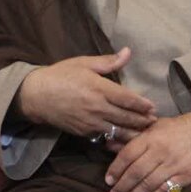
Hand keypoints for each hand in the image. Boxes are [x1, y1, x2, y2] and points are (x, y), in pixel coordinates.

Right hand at [15, 47, 156, 142]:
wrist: (36, 96)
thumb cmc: (60, 75)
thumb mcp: (83, 63)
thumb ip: (108, 61)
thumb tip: (128, 52)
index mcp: (99, 88)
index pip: (127, 99)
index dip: (142, 104)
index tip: (152, 106)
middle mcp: (97, 107)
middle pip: (126, 117)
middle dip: (142, 120)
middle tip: (154, 121)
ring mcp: (91, 122)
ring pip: (118, 131)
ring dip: (133, 132)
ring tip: (144, 133)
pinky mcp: (84, 133)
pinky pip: (105, 138)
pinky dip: (117, 139)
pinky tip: (124, 139)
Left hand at [104, 107, 190, 191]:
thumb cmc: (178, 128)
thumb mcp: (155, 126)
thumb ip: (133, 136)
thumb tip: (110, 143)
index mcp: (150, 137)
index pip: (127, 155)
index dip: (116, 169)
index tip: (108, 180)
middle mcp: (160, 152)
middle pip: (136, 172)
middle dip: (122, 186)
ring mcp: (173, 164)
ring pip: (149, 183)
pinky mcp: (186, 176)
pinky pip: (166, 189)